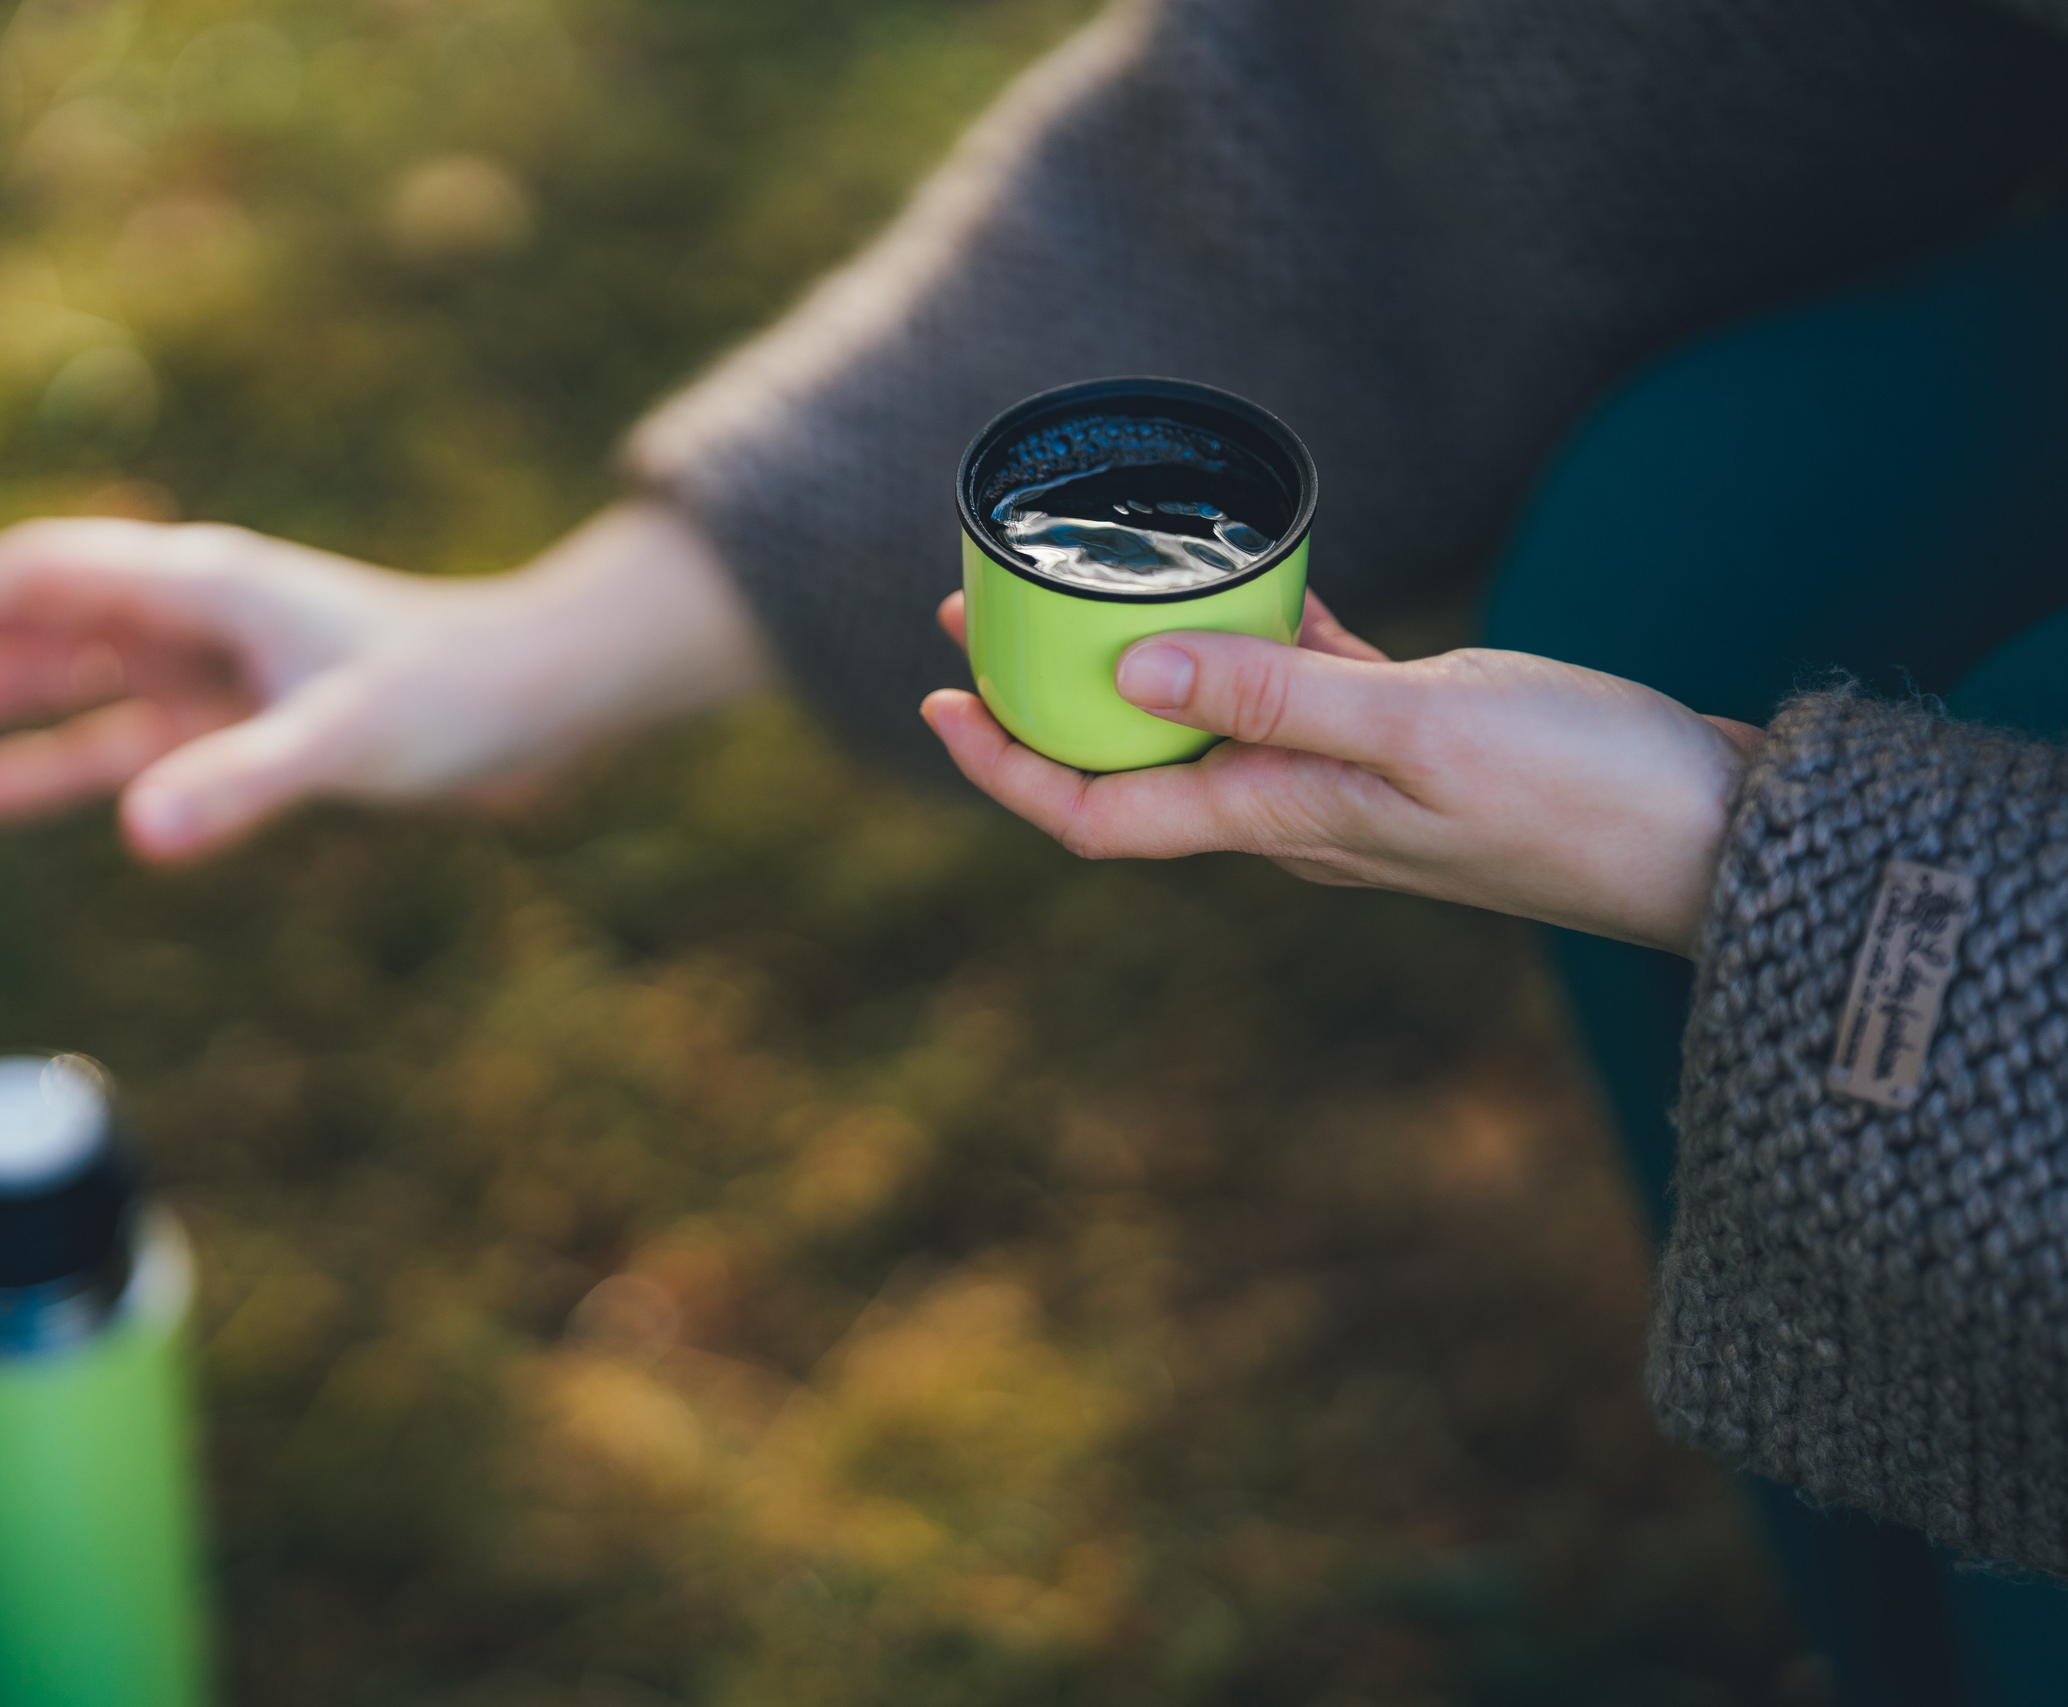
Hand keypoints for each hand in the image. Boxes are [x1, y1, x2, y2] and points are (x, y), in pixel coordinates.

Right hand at [0, 501, 770, 860]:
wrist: (542, 701)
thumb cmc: (457, 694)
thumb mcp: (348, 738)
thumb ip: (246, 781)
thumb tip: (142, 835)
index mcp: (203, 585)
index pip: (44, 574)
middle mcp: (193, 617)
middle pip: (33, 632)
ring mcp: (210, 672)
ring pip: (62, 691)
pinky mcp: (237, 726)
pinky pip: (118, 743)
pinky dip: (49, 766)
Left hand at [920, 591, 1760, 955]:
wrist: (1717, 838)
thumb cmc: (1580, 790)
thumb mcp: (1417, 732)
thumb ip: (1274, 701)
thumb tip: (1126, 682)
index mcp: (1276, 821)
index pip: (1095, 814)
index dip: (1004, 767)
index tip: (937, 700)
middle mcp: (1292, 812)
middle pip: (1128, 764)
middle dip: (1042, 697)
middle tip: (976, 610)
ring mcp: (1345, 778)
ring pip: (1204, 717)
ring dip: (1131, 659)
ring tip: (1077, 580)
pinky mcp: (1406, 737)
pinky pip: (1296, 681)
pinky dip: (1252, 630)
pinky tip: (1238, 569)